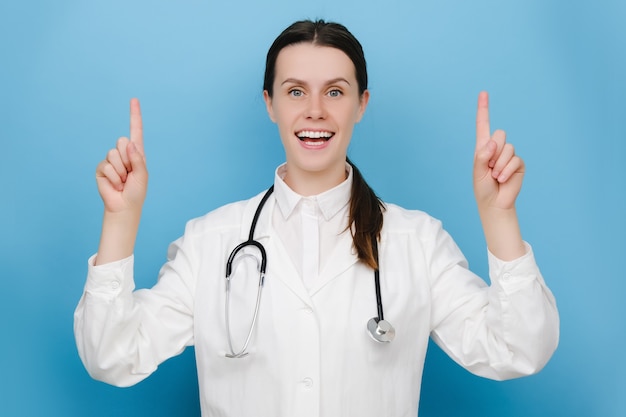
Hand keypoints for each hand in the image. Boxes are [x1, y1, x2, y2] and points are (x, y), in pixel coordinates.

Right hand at [95, 98, 147, 213]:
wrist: (124, 206)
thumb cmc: (136, 192)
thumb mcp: (143, 174)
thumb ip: (138, 158)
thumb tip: (128, 142)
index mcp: (136, 153)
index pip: (135, 131)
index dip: (134, 115)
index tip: (134, 99)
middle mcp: (123, 154)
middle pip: (122, 141)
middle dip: (127, 159)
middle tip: (129, 174)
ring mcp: (110, 160)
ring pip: (114, 154)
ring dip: (121, 171)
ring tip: (123, 181)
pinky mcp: (100, 168)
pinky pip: (106, 166)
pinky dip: (113, 177)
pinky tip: (115, 184)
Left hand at [473, 91, 523, 210]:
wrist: (494, 203)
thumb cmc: (482, 187)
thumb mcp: (477, 171)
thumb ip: (483, 155)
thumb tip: (493, 141)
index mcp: (483, 147)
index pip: (483, 125)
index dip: (484, 109)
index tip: (483, 92)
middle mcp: (497, 148)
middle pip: (500, 133)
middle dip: (494, 150)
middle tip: (490, 167)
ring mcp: (509, 155)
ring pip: (508, 147)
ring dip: (499, 164)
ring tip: (495, 176)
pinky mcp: (518, 163)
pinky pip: (515, 159)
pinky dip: (506, 170)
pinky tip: (502, 179)